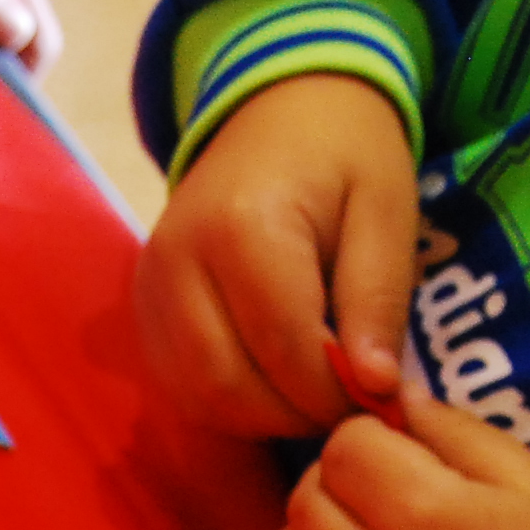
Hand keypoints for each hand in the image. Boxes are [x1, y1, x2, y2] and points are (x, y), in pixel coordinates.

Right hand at [136, 73, 418, 436]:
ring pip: (198, 400)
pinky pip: (181, 389)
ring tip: (312, 391)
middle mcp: (177, 262)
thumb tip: (375, 388)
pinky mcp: (143, 310)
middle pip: (229, 388)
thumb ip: (378, 300)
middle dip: (296, 414)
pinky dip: (232, 406)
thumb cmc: (345, 156)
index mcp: (241, 228)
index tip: (378, 394)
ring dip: (263, 418)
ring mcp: (150, 289)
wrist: (280, 111)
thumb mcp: (386, 213)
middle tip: (346, 400)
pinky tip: (275, 382)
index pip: (284, 351)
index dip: (334, 393)